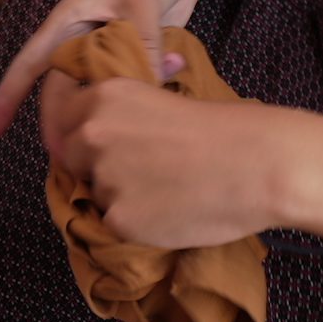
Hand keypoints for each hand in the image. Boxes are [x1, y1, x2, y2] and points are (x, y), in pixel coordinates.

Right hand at [0, 0, 221, 136]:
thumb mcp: (141, 1)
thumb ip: (140, 42)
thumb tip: (143, 87)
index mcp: (68, 23)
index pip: (30, 63)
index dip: (9, 96)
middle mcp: (80, 40)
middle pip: (60, 88)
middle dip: (60, 122)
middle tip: (69, 159)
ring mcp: (105, 52)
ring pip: (91, 93)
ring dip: (98, 114)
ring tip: (103, 148)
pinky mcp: (130, 59)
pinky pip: (123, 88)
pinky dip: (134, 99)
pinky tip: (150, 105)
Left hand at [50, 80, 322, 256]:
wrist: (259, 164)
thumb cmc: (226, 127)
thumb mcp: (162, 98)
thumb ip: (122, 115)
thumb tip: (94, 131)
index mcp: (104, 95)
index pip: (62, 117)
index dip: (79, 132)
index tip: (97, 145)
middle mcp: (93, 133)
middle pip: (71, 157)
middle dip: (94, 165)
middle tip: (139, 172)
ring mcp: (103, 178)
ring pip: (94, 193)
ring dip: (118, 196)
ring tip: (164, 193)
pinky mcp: (120, 220)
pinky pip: (115, 225)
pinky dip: (136, 224)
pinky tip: (170, 213)